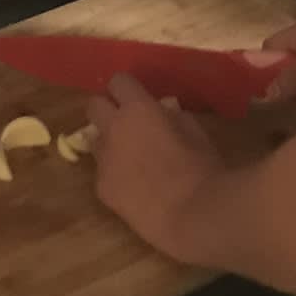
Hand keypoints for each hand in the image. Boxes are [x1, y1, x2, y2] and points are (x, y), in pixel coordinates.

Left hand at [86, 74, 223, 260]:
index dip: (128, 88)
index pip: (119, 81)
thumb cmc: (201, 168)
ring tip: (131, 158)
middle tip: (128, 123)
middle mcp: (113, 129)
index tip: (138, 97)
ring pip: (94, 140)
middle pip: (93, 105)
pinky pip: (102, 171)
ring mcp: (103, 160)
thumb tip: (163, 114)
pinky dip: (114, 174)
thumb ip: (172, 116)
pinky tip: (135, 188)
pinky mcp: (101, 189)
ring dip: (109, 142)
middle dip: (107, 109)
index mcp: (138, 108)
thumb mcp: (194, 131)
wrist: (191, 215)